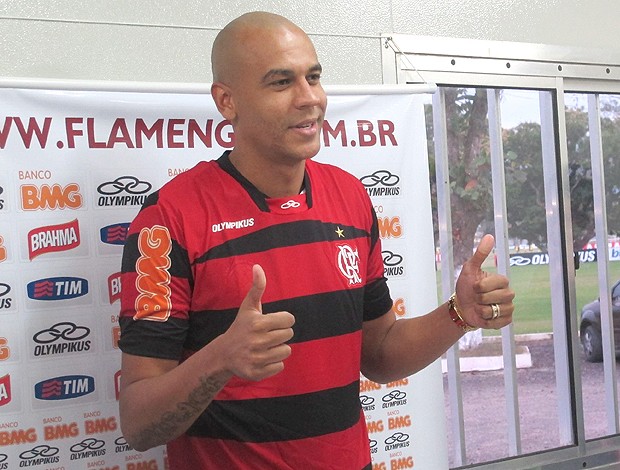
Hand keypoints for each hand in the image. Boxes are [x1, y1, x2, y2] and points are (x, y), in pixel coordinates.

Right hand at [218, 264, 294, 380]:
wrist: (224, 354)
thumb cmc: (241, 327)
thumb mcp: (248, 307)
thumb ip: (257, 287)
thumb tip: (258, 266)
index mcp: (258, 323)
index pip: (289, 320)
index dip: (283, 320)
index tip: (272, 322)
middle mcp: (257, 341)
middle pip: (289, 335)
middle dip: (280, 334)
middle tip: (267, 335)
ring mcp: (257, 358)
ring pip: (286, 351)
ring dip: (278, 348)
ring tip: (265, 346)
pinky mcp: (256, 372)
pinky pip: (280, 366)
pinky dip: (274, 363)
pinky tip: (262, 358)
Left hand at [455, 234, 513, 328]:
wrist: (462, 307)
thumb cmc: (466, 287)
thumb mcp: (470, 269)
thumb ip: (480, 254)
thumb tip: (489, 236)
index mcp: (502, 281)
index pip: (494, 283)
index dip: (480, 286)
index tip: (475, 286)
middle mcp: (509, 294)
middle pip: (494, 298)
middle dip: (479, 299)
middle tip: (476, 298)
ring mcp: (509, 308)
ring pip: (495, 311)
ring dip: (481, 310)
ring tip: (479, 307)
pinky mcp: (507, 320)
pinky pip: (498, 323)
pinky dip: (486, 321)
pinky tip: (483, 317)